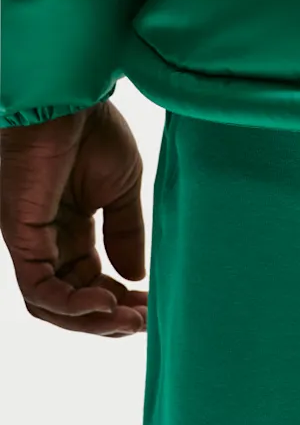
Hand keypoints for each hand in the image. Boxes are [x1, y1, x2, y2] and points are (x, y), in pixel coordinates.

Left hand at [0, 103, 146, 334]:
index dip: (121, 301)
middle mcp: (48, 242)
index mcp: (72, 229)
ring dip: (90, 321)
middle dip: (108, 319)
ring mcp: (31, 242)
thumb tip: (135, 276)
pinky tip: (104, 303)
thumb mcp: (122, 189)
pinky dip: (70, 305)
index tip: (154, 308)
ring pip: (51, 305)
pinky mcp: (21, 238)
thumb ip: (126, 232)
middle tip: (145, 323)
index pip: (91, 281)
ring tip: (129, 320)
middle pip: (71, 301)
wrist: (73, 101)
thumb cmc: (95, 132)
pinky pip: (38, 289)